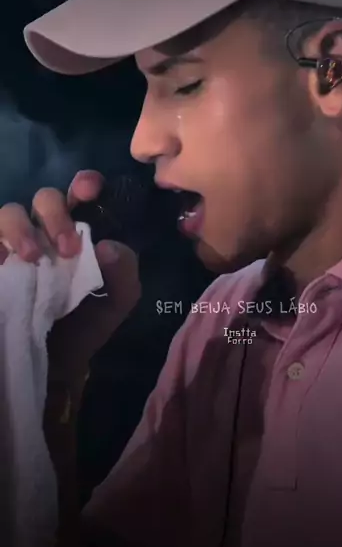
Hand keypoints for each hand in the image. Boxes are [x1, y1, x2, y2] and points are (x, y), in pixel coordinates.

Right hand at [0, 170, 140, 380]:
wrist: (54, 364)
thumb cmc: (86, 323)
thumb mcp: (117, 300)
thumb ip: (125, 271)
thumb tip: (107, 247)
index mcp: (79, 230)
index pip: (81, 192)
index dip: (84, 183)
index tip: (88, 190)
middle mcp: (44, 229)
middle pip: (45, 197)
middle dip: (56, 213)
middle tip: (68, 248)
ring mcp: (12, 245)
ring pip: (9, 212)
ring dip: (21, 228)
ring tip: (32, 257)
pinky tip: (3, 262)